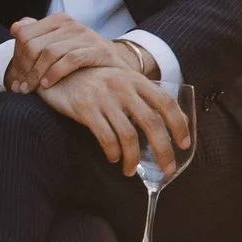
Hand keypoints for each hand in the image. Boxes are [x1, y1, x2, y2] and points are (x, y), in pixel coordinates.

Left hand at [3, 14, 135, 91]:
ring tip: (30, 89)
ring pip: (49, 52)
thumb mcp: (58, 46)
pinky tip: (47, 85)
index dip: (16, 57)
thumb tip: (15, 27)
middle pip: (34, 44)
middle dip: (23, 68)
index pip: (25, 34)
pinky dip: (54, 73)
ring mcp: (87, 36)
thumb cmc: (82, 60)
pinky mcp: (100, 50)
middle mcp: (72, 24)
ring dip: (35, 74)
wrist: (119, 70)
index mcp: (59, 20)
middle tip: (19, 87)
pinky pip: (70, 60)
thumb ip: (37, 36)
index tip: (15, 78)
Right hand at [33, 58, 187, 177]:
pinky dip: (113, 152)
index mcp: (135, 79)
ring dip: (133, 158)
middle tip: (167, 169)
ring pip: (128, 135)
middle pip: (152, 123)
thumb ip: (146, 98)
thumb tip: (180, 121)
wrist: (56, 71)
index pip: (166, 102)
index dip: (179, 125)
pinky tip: (113, 158)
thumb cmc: (95, 81)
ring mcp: (103, 97)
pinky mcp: (85, 108)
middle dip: (163, 150)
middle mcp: (122, 86)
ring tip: (131, 170)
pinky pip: (105, 137)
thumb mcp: (123, 82)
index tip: (184, 145)